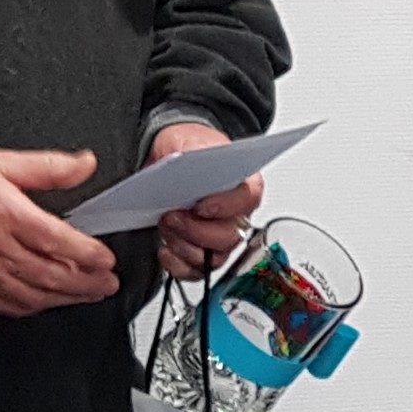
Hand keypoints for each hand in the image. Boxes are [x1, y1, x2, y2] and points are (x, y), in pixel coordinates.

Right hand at [0, 148, 118, 315]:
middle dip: (85, 283)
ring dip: (65, 298)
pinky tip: (47, 304)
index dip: (87, 255)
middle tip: (107, 284)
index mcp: (6, 214)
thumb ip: (47, 167)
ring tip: (88, 295)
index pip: (57, 241)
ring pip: (32, 294)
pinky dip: (32, 308)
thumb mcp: (0, 161)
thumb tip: (84, 164)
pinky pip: (6, 304)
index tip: (106, 260)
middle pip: (50, 274)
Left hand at [144, 121, 262, 280]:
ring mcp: (218, 237)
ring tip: (166, 228)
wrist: (169, 157)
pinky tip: (164, 249)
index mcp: (244, 184)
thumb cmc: (186, 149)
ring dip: (184, 247)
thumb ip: (190, 152)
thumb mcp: (187, 141)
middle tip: (172, 215)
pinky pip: (195, 271)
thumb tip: (181, 163)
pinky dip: (178, 265)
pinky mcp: (200, 252)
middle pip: (229, 237)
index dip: (226, 206)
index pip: (248, 200)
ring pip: (213, 259)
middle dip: (196, 231)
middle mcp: (236, 216)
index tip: (201, 205)